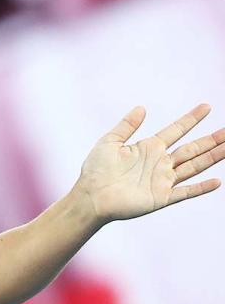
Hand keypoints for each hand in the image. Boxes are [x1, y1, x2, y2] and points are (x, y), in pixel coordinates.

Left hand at [75, 103, 224, 224]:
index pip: (176, 130)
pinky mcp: (162, 197)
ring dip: (213, 157)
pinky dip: (201, 187)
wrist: (91, 196)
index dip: (191, 119)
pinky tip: (217, 181)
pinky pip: (186, 191)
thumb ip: (126, 126)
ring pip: (195, 166)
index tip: (206, 106)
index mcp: (148, 147)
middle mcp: (160, 162)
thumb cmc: (96, 170)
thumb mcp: (109, 142)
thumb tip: (142, 108)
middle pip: (192, 148)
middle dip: (211, 139)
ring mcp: (163, 180)